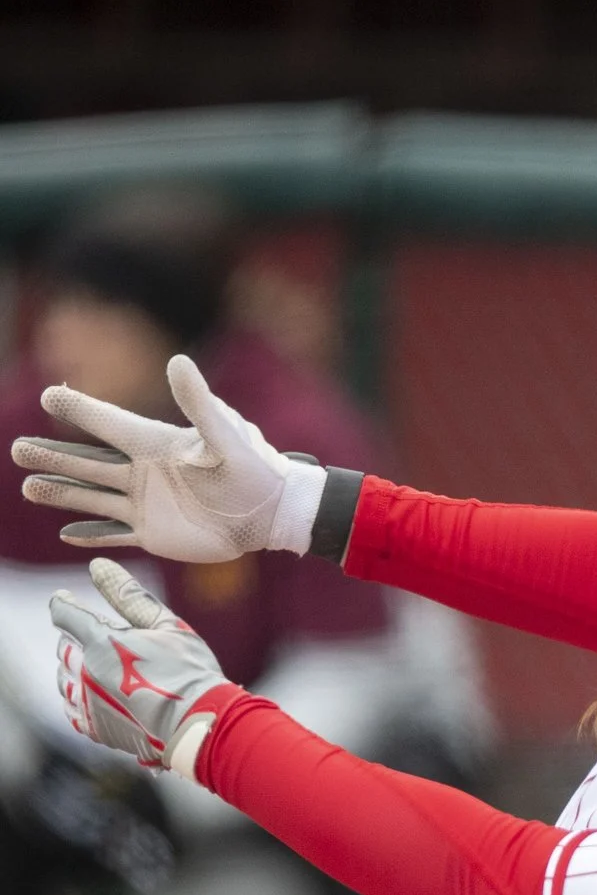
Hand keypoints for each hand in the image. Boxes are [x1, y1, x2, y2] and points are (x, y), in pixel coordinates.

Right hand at [14, 354, 327, 560]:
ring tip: (28, 487)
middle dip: (53, 457)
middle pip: (87, 464)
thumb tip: (178, 361)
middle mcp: (143, 472)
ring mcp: (145, 504)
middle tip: (17, 450)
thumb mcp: (225, 435)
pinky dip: (91, 534)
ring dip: (60, 493)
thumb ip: (199, 403)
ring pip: (92, 498)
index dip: (80, 411)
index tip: (50, 396)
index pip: (108, 424)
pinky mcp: (153, 533)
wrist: (273, 513)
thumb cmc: (254, 469)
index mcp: (156, 444)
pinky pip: (113, 533)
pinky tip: (66, 532)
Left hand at [49, 558, 231, 774]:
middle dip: (76, 639)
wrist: (201, 723)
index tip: (65, 599)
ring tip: (102, 669)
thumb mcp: (167, 626)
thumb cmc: (191, 671)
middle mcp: (86, 670)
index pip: (64, 614)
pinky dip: (79, 698)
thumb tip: (97, 565)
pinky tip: (100, 695)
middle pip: (64, 647)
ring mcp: (87, 701)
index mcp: (101, 641)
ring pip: (64, 678)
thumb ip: (129, 595)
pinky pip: (72, 708)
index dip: (63, 603)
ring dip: (76, 669)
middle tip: (97, 640)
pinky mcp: (94, 727)